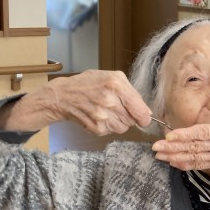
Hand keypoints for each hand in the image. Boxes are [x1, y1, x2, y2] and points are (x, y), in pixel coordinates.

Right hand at [0, 70, 152, 134]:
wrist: (63, 96)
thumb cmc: (89, 84)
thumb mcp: (112, 77)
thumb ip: (132, 92)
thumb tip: (147, 112)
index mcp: (116, 85)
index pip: (142, 112)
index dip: (144, 116)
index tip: (142, 116)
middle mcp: (110, 101)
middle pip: (134, 120)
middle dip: (129, 115)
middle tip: (117, 107)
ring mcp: (102, 116)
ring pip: (124, 128)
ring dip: (119, 122)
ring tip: (107, 111)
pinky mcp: (96, 128)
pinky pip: (112, 132)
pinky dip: (108, 126)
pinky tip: (99, 116)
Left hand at [151, 96, 209, 186]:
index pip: (206, 134)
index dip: (186, 135)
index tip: (170, 136)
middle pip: (196, 148)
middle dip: (174, 148)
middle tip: (156, 147)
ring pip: (197, 158)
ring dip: (177, 157)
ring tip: (160, 156)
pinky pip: (203, 166)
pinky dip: (188, 165)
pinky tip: (175, 163)